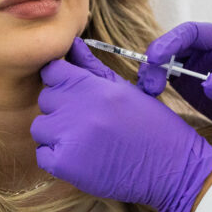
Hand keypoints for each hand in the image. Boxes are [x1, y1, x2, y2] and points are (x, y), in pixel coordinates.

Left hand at [31, 38, 211, 211]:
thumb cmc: (151, 124)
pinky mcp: (66, 165)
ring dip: (55, 132)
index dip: (59, 78)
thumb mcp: (125, 89)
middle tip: (84, 118)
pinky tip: (80, 156)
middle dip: (60, 107)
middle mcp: (79, 109)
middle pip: (45, 98)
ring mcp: (70, 137)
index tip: (70, 89)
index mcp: (94, 87)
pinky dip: (56, 157)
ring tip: (82, 139)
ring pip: (40, 127)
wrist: (171, 166)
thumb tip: (73, 45)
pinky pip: (42, 155)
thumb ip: (93, 67)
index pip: (52, 71)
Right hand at [137, 22, 211, 161]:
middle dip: (157, 59)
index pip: (192, 32)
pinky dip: (156, 84)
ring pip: (166, 62)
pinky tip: (149, 96)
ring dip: (153, 73)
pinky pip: (167, 79)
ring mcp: (195, 67)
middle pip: (173, 46)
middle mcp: (205, 50)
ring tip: (148, 90)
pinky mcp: (189, 85)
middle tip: (148, 80)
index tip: (156, 56)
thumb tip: (206, 82)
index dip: (171, 40)